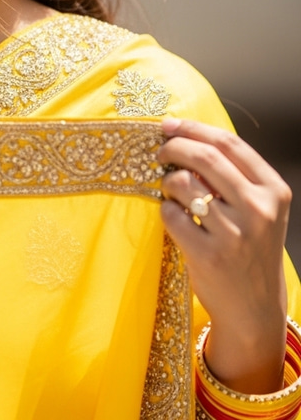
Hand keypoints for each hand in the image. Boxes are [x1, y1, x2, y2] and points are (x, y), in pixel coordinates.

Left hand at [158, 117, 291, 393]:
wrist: (253, 309)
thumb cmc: (249, 250)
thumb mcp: (257, 210)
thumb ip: (232, 176)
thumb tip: (183, 137)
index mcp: (273, 191)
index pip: (229, 144)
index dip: (193, 128)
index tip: (169, 124)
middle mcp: (258, 209)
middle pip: (203, 157)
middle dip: (173, 146)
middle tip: (160, 150)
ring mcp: (234, 233)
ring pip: (182, 183)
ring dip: (168, 182)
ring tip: (172, 193)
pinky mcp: (208, 254)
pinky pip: (170, 215)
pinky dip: (165, 212)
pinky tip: (175, 220)